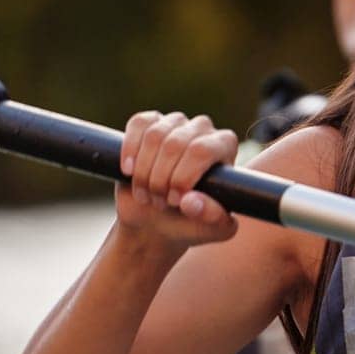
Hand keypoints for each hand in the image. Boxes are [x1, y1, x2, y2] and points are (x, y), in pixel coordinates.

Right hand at [117, 111, 238, 247]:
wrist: (157, 224)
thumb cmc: (191, 225)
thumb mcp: (212, 230)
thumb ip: (212, 218)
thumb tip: (191, 201)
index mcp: (225, 146)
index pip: (201, 150)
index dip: (182, 176)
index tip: (176, 201)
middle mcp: (203, 130)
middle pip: (175, 143)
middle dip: (161, 178)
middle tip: (161, 202)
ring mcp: (176, 124)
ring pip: (155, 135)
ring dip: (144, 172)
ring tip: (148, 194)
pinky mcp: (149, 125)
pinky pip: (138, 123)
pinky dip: (130, 149)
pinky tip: (129, 171)